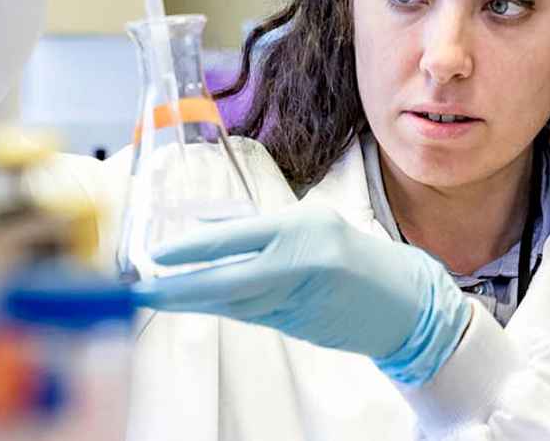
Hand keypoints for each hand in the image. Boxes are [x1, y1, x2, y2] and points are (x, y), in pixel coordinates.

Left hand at [130, 204, 472, 385]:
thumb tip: (203, 229)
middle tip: (144, 291)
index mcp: (302, 227)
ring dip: (192, 302)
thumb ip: (260, 230)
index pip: (236, 238)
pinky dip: (219, 309)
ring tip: (158, 297)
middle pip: (227, 279)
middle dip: (180, 288)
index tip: (157, 258)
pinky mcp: (299, 324)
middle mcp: (302, 261)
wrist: (405, 301)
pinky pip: (249, 314)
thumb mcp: (311, 226)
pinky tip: (195, 305)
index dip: (192, 250)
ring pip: (233, 302)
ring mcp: (301, 296)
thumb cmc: (355, 256)